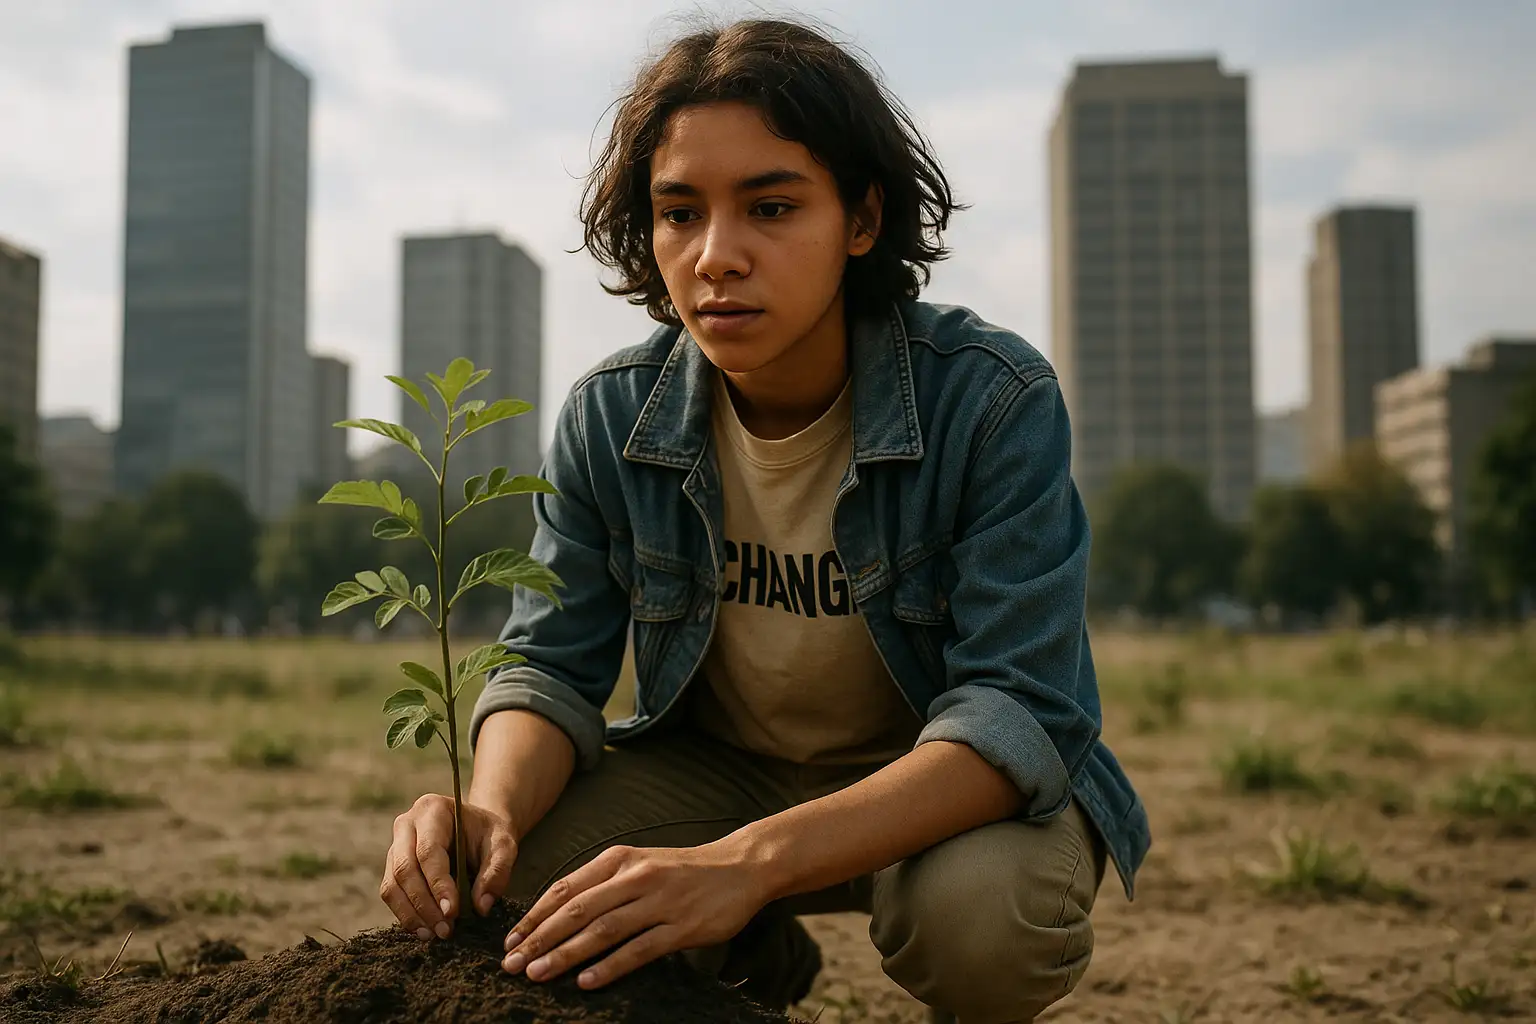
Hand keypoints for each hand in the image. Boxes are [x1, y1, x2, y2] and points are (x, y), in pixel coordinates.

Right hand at [380, 793, 517, 939]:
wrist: (477, 831)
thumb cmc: (489, 835)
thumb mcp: (504, 845)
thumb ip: (497, 872)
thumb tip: (481, 907)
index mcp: (432, 810)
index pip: (429, 851)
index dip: (438, 884)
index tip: (451, 912)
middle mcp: (406, 825)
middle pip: (404, 868)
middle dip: (423, 904)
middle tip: (445, 930)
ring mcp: (395, 846)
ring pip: (392, 884)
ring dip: (411, 914)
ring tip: (434, 934)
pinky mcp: (392, 867)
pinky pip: (390, 893)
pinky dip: (405, 914)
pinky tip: (425, 930)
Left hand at [500, 839, 770, 989]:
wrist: (740, 867)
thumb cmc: (683, 869)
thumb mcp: (640, 863)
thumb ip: (604, 883)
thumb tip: (559, 912)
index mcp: (620, 859)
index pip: (566, 888)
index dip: (535, 915)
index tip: (512, 939)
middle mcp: (635, 877)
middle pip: (578, 910)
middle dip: (540, 939)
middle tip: (513, 963)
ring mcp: (659, 902)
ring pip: (603, 931)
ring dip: (566, 954)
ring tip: (538, 973)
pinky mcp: (682, 927)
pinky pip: (639, 950)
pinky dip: (611, 966)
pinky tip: (587, 981)